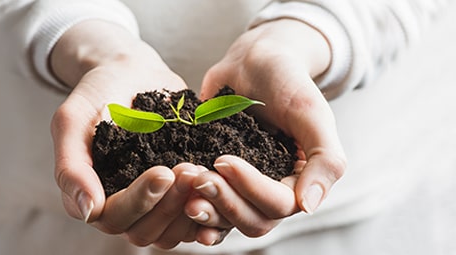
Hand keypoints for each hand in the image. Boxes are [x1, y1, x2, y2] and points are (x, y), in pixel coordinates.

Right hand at [49, 20, 224, 247]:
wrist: (131, 73)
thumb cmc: (98, 94)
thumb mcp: (72, 121)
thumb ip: (71, 166)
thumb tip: (87, 212)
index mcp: (94, 196)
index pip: (114, 218)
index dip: (140, 201)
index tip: (163, 171)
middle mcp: (123, 207)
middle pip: (146, 232)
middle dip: (170, 204)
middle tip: (189, 169)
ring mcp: (153, 205)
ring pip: (172, 232)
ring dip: (191, 208)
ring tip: (205, 172)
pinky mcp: (179, 196)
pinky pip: (195, 220)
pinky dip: (210, 211)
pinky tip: (222, 186)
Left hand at [189, 19, 346, 235]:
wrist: (253, 61)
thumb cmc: (287, 82)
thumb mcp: (312, 114)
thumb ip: (325, 160)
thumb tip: (308, 207)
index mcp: (299, 180)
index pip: (279, 205)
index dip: (250, 189)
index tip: (223, 160)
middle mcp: (271, 190)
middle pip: (253, 221)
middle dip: (225, 203)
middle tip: (198, 177)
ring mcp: (242, 187)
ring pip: (228, 220)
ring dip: (207, 210)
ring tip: (184, 184)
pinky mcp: (218, 179)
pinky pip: (209, 206)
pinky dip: (194, 209)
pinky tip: (178, 200)